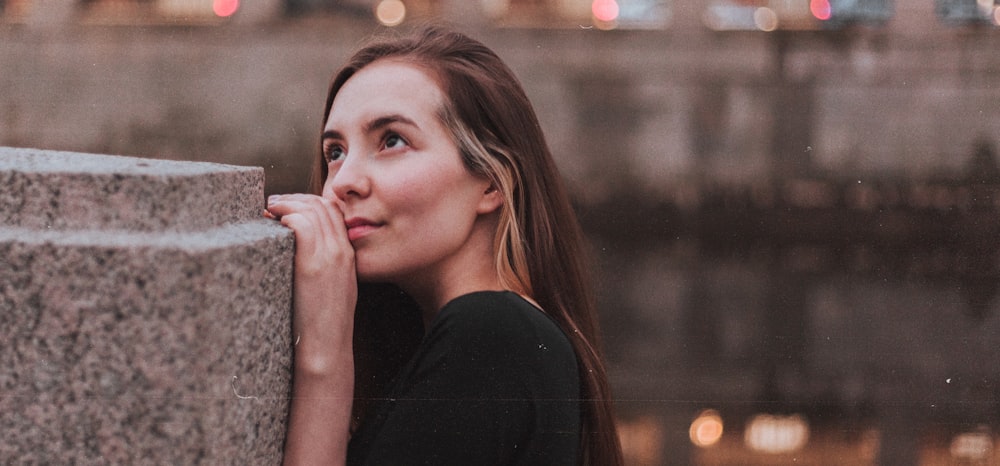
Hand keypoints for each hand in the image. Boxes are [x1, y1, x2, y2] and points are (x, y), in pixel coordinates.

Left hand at [266, 193, 356, 374]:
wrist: (327, 348)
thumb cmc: (322, 326)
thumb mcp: (333, 289)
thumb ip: (325, 266)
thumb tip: (300, 249)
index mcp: (348, 255)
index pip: (333, 212)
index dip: (310, 201)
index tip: (290, 205)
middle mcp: (342, 251)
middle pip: (322, 205)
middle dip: (296, 198)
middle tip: (274, 203)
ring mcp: (330, 257)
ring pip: (311, 210)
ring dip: (286, 204)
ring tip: (269, 209)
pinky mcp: (312, 265)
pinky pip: (301, 225)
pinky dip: (285, 217)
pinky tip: (272, 223)